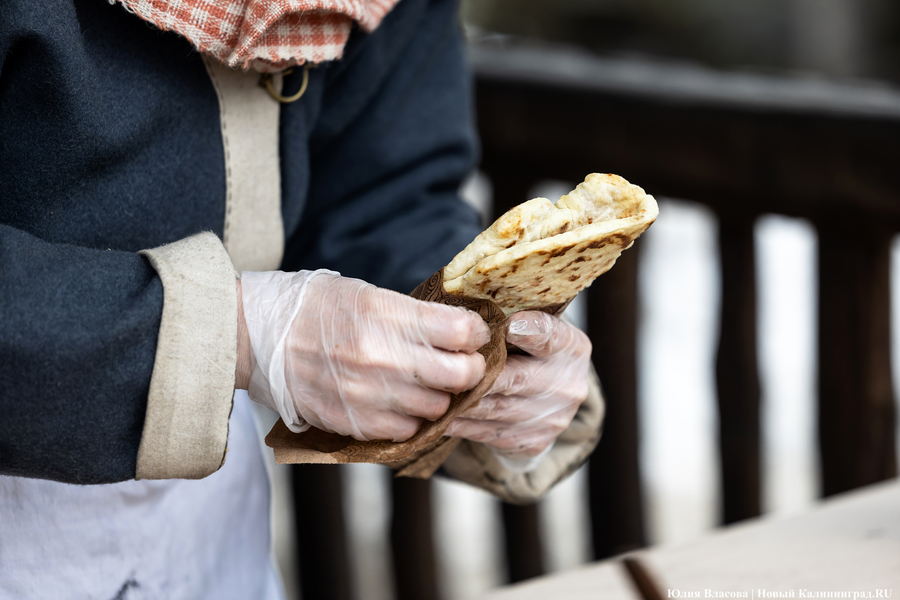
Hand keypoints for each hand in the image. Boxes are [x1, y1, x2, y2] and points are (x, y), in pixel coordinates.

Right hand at [238, 270, 489, 441]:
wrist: (257, 337)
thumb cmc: (313, 308)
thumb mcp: (365, 293)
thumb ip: (412, 315)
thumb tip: (458, 330)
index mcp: (388, 315)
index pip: (462, 331)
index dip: (475, 332)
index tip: (471, 333)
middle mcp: (383, 357)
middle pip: (461, 375)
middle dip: (470, 369)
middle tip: (461, 364)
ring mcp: (370, 394)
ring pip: (439, 408)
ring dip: (440, 396)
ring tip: (425, 383)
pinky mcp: (355, 422)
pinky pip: (407, 430)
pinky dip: (411, 419)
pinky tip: (400, 402)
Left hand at [445, 311, 591, 471]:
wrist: (548, 401)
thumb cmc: (527, 351)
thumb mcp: (530, 327)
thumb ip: (509, 317)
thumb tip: (466, 313)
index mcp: (571, 347)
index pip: (551, 336)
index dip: (531, 331)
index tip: (510, 325)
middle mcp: (568, 384)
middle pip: (516, 378)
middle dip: (477, 374)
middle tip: (443, 365)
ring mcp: (552, 418)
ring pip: (495, 409)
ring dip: (459, 401)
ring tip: (429, 390)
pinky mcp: (532, 443)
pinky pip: (487, 433)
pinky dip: (459, 423)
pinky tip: (438, 414)